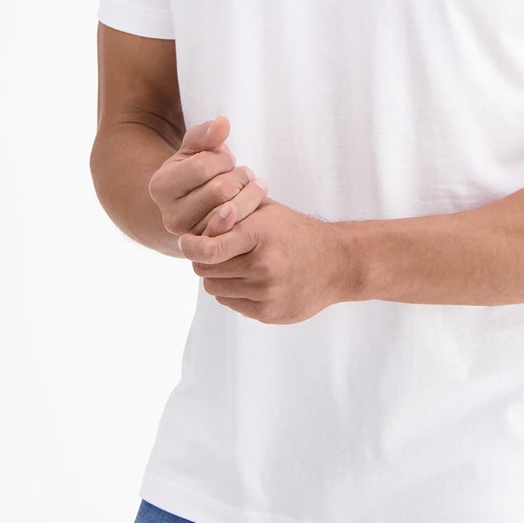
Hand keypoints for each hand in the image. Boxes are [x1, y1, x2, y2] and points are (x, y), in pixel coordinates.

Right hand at [148, 115, 269, 238]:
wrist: (190, 207)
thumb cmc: (195, 171)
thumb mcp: (194, 150)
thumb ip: (206, 135)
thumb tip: (223, 123)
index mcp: (161, 187)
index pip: (202, 166)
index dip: (221, 158)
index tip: (226, 158)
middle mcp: (170, 216)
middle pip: (220, 190)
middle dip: (238, 176)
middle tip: (244, 173)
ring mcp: (192, 237)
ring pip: (232, 211)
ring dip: (249, 194)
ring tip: (250, 185)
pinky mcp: (211, 248)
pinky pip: (238, 229)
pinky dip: (249, 212)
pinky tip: (252, 201)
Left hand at [178, 196, 351, 324]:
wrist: (337, 262)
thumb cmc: (296, 231)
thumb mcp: (268, 211)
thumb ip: (233, 210)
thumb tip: (194, 217)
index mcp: (260, 235)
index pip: (209, 248)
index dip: (191, 246)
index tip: (186, 242)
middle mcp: (262, 266)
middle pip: (207, 269)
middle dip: (205, 260)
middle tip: (215, 252)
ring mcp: (266, 292)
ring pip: (215, 288)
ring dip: (219, 277)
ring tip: (235, 266)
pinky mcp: (268, 312)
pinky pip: (231, 303)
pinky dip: (232, 292)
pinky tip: (248, 281)